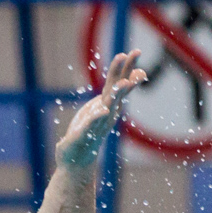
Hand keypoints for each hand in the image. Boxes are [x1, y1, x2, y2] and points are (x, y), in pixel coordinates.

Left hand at [56, 50, 145, 170]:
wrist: (76, 161)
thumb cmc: (87, 132)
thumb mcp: (99, 110)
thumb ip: (107, 96)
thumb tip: (120, 81)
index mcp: (107, 105)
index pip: (119, 82)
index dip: (127, 67)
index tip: (135, 52)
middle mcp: (106, 113)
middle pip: (118, 89)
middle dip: (126, 72)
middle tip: (134, 55)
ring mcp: (97, 124)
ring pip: (109, 106)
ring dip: (117, 95)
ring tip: (124, 83)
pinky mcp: (83, 135)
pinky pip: (92, 124)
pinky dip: (97, 117)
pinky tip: (102, 110)